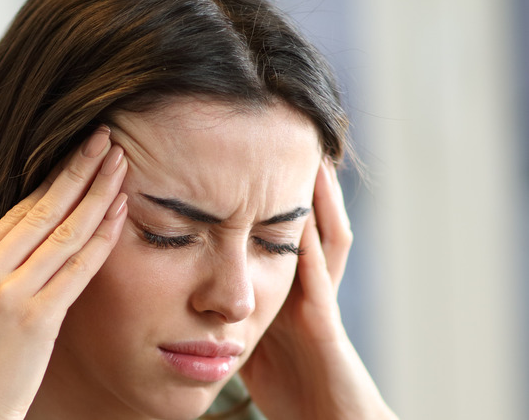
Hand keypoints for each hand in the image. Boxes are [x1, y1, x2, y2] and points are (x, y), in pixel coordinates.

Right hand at [0, 127, 127, 419]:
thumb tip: (34, 236)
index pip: (17, 212)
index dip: (53, 179)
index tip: (77, 155)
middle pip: (39, 209)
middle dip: (77, 170)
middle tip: (104, 138)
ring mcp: (6, 295)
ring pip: (61, 231)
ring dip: (96, 193)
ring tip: (119, 163)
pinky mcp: (34, 320)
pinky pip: (76, 268)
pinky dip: (101, 236)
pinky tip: (120, 210)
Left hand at [240, 160, 396, 418]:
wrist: (321, 415)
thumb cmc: (286, 381)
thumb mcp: (254, 333)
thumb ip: (235, 305)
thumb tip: (203, 289)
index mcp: (287, 283)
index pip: (279, 228)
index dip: (269, 194)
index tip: (245, 156)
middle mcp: (307, 284)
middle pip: (307, 221)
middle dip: (299, 182)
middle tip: (285, 137)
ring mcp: (319, 300)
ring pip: (325, 238)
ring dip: (317, 200)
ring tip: (309, 158)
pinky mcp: (324, 323)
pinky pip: (321, 277)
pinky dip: (314, 245)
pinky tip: (302, 214)